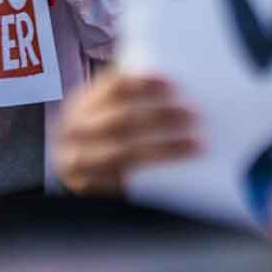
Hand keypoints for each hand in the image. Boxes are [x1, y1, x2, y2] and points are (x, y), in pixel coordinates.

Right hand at [52, 70, 200, 196]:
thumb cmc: (103, 140)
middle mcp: (74, 130)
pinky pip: (124, 183)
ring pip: (124, 153)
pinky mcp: (87, 189)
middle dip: (160, 116)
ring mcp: (77, 161)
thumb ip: (130, 100)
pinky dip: (154, 175)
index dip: (143, 84)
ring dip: (165, 148)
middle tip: (194, 115)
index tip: (173, 83)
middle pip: (121, 119)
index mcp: (81, 103)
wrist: (78, 177)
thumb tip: (175, 84)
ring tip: (196, 144)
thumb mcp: (105, 115)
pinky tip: (179, 171)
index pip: (113, 87)